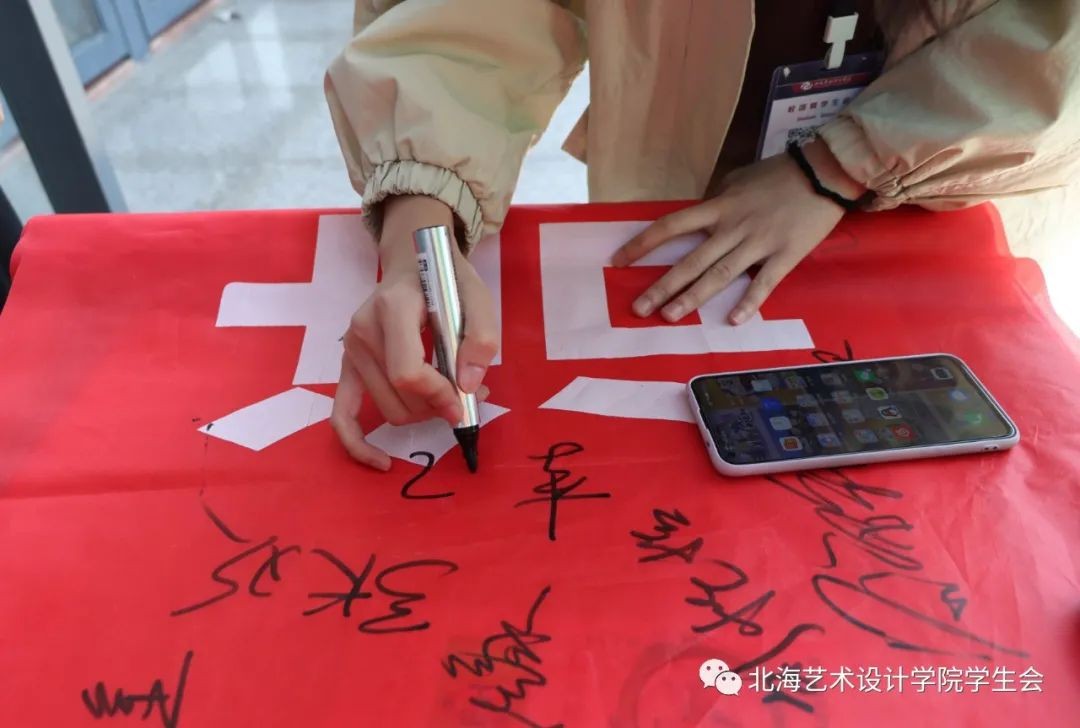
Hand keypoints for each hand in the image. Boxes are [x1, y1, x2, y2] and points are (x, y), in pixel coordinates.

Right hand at [332, 195, 498, 469]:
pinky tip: (380, 460)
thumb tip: (469, 386)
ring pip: (386, 410)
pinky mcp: (346, 366)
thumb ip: (481, 338)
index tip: (465, 401)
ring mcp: (349, 349)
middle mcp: (362, 330)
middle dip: (436, 406)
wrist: (412, 263)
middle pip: (398, 397)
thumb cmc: (446, 280)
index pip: (407, 372)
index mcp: (393, 308)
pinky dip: (358, 443)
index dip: (439, 395)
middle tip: (464, 391)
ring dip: (421, 413)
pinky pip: (342, 415)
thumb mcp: (477, 298)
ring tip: (446, 393)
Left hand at [612, 139, 860, 323]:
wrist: (825, 172)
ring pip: (719, 275)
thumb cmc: (779, 174)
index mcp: (719, 207)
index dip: (642, 244)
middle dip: (661, 286)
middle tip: (638, 308)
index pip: (671, 226)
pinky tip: (732, 321)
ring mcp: (758, 243)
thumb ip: (718, 200)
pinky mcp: (785, 255)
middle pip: (690, 260)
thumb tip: (700, 217)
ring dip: (692, 298)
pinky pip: (763, 283)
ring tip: (669, 316)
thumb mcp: (739, 179)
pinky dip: (748, 302)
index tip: (618, 261)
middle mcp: (732, 227)